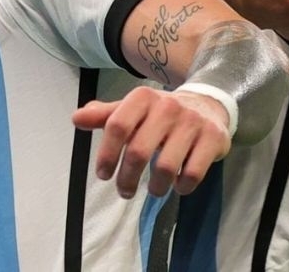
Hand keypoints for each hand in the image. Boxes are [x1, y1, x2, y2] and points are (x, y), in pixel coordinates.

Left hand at [72, 86, 230, 198]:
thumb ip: (104, 115)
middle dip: (127, 178)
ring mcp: (192, 122)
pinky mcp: (213, 138)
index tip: (103, 174)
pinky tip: (177, 186)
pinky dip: (182, 186)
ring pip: (166, 167)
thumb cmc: (160, 112)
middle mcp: (167, 107)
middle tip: (124, 191)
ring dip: (155, 187)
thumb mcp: (132, 109)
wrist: (207, 104)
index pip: (117, 126)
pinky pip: (193, 173)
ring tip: (152, 190)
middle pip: (139, 151)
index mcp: (142, 97)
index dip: (106, 154)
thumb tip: (76, 119)